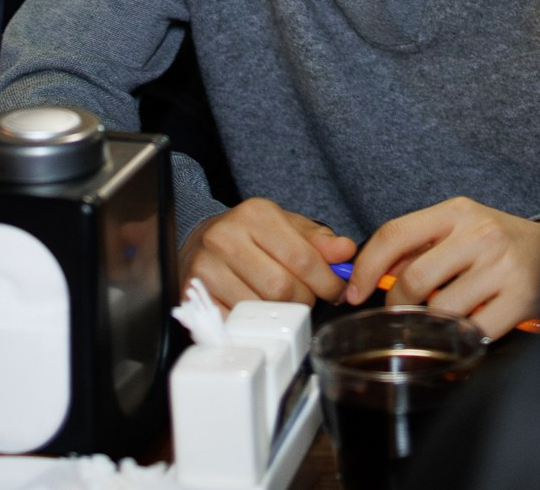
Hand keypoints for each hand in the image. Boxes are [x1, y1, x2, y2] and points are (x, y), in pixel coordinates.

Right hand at [179, 196, 356, 311]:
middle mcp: (226, 237)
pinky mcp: (194, 295)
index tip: (336, 291)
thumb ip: (318, 240)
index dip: (326, 281)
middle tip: (306, 298)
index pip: (302, 257)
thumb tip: (346, 251)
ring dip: (279, 315)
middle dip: (304, 300)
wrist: (200, 241)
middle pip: (281, 287)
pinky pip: (234, 322)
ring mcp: (206, 267)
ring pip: (259, 309)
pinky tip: (256, 312)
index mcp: (255, 214)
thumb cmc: (250, 236)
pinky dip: (251, 324)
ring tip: (281, 304)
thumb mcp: (286, 227)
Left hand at [346, 197, 539, 339]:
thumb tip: (373, 273)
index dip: (367, 267)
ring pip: (441, 309)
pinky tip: (466, 329)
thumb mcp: (460, 227)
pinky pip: (473, 331)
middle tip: (401, 314)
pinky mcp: (521, 298)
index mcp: (457, 212)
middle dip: (398, 305)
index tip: (355, 291)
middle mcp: (479, 233)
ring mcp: (501, 266)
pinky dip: (462, 337)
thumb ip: (420, 245)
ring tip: (443, 318)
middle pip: (414, 278)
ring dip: (433, 323)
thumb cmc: (498, 242)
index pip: (395, 234)